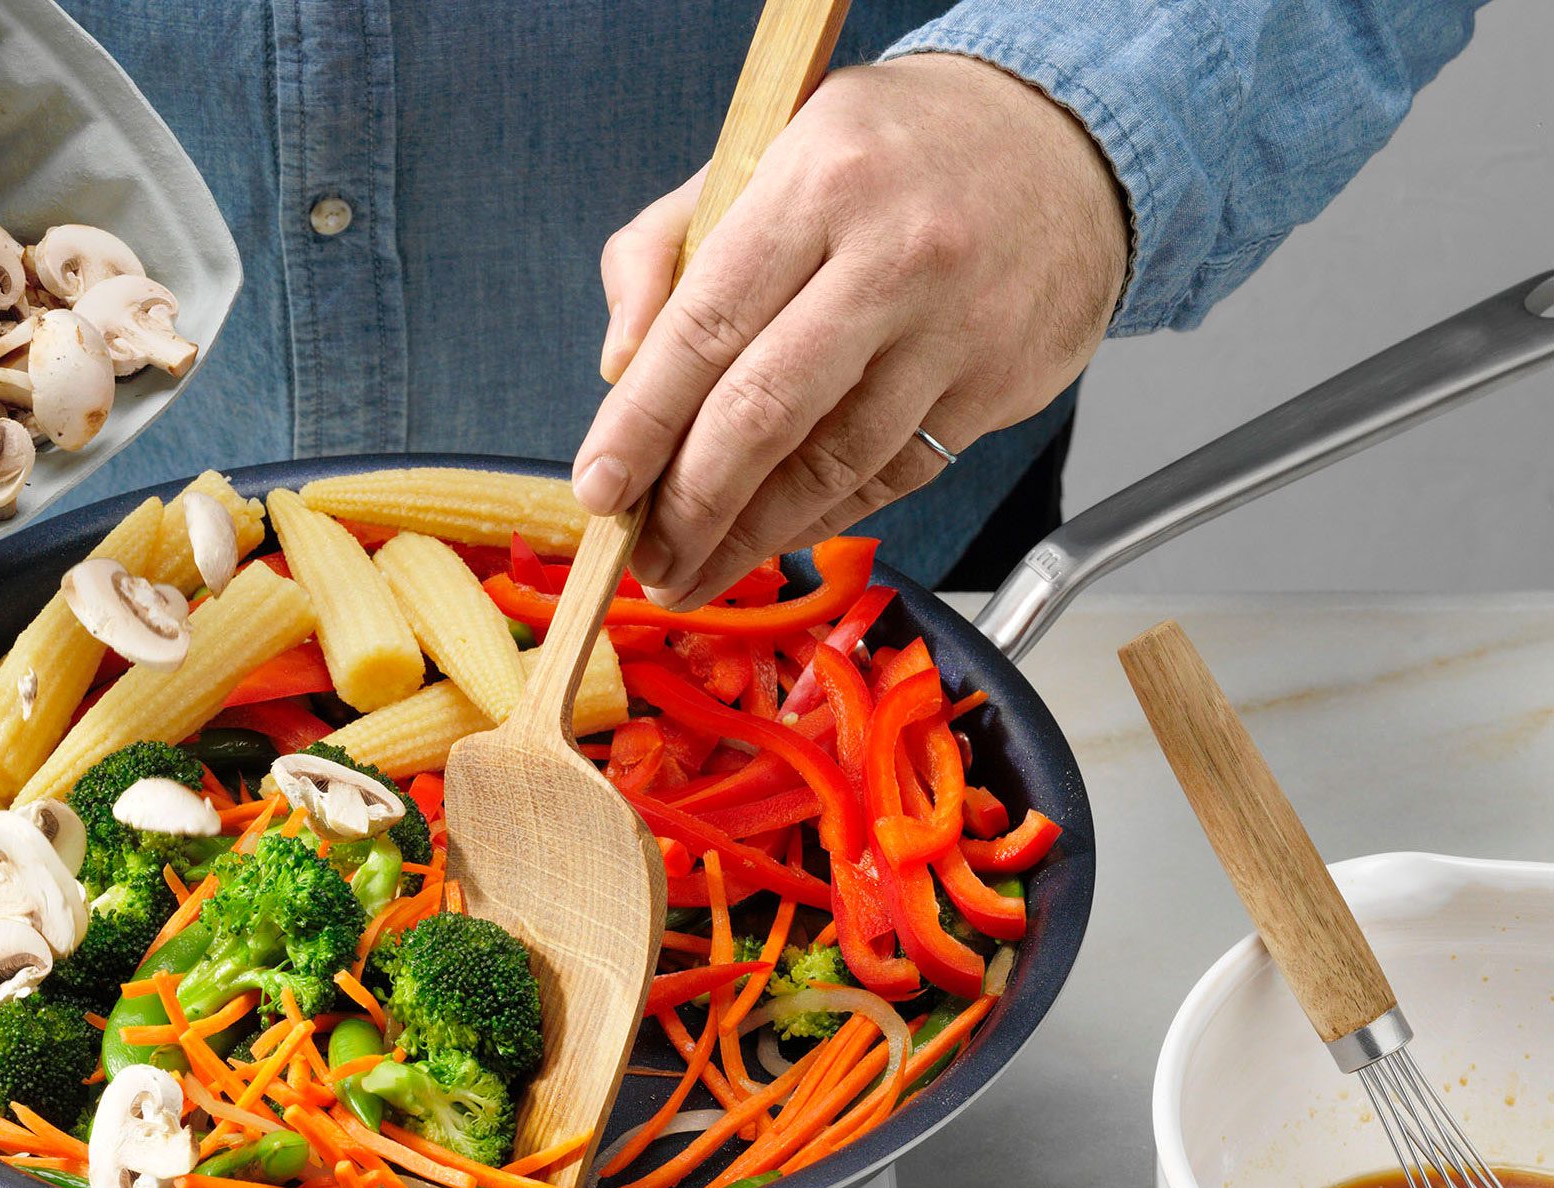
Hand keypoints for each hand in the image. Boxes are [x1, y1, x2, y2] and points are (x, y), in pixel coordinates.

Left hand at [575, 54, 1128, 605]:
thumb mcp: (762, 153)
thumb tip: (618, 369)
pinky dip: (823, 518)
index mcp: (818, 183)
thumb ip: (664, 248)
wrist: (1065, 140)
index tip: (599, 488)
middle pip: (765, 412)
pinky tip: (773, 536)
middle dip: (690, 505)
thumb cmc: (885, 155)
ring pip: (833, 465)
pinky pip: (894, 477)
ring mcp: (958, 328)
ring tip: (696, 570)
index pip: (705, 325)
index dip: (642, 423)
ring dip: (752, 536)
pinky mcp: (1001, 384)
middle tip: (646, 557)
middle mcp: (897, 255)